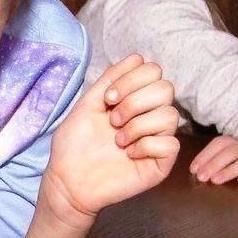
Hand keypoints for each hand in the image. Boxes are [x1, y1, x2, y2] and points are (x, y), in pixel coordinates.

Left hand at [42, 54, 179, 228]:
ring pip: (170, 115)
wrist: (67, 180)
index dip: (131, 79)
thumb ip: (110, 79)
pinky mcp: (161, 163)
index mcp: (135, 99)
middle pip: (166, 88)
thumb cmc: (75, 145)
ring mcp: (157, 139)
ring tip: (117, 141)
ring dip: (137, 126)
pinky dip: (145, 146)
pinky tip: (128, 155)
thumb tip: (136, 57)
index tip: (107, 99)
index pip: (153, 71)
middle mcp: (149, 116)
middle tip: (113, 121)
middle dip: (134, 101)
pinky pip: (169, 143)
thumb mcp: (88, 104)